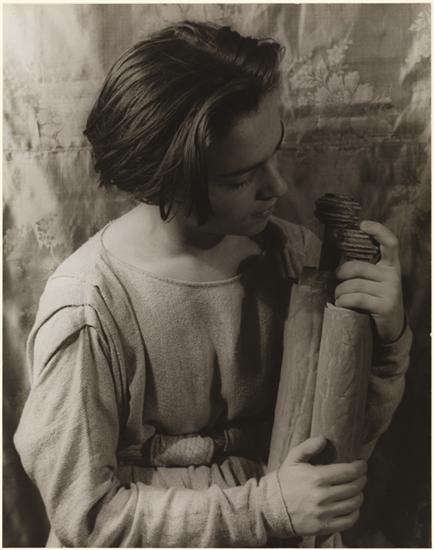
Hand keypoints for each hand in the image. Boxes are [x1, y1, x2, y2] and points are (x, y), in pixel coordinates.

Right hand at [278, 436, 366, 536]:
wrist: (271, 507)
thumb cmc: (284, 480)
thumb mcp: (293, 459)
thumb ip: (308, 446)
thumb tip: (324, 439)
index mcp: (317, 477)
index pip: (349, 472)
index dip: (360, 467)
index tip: (362, 464)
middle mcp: (323, 496)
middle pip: (354, 487)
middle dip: (362, 479)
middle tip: (361, 475)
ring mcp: (324, 513)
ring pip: (354, 503)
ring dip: (359, 495)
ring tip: (357, 489)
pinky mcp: (324, 527)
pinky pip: (348, 520)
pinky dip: (355, 513)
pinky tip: (352, 506)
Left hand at [334, 220, 404, 342]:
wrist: (392, 327)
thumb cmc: (376, 300)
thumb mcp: (374, 282)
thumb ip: (363, 269)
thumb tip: (338, 260)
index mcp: (391, 265)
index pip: (390, 243)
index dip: (378, 230)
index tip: (363, 224)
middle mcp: (393, 275)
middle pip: (359, 267)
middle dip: (341, 273)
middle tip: (336, 279)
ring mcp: (390, 290)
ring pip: (354, 284)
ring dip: (340, 292)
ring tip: (338, 296)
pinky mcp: (385, 305)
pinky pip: (356, 298)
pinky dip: (344, 301)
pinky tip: (341, 304)